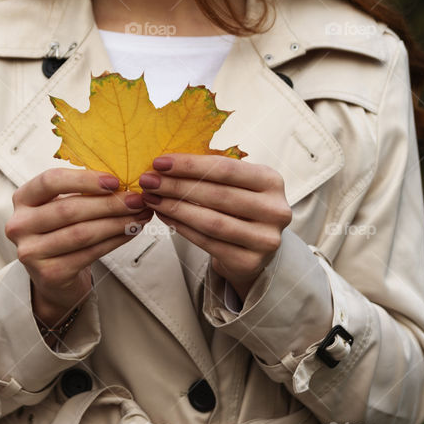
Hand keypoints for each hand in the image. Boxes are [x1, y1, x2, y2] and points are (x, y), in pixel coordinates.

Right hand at [5, 168, 151, 327]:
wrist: (53, 277)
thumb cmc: (61, 232)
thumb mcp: (61, 206)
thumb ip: (82, 192)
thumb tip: (123, 180)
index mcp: (22, 199)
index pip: (50, 181)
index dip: (84, 179)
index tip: (115, 181)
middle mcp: (19, 225)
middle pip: (69, 209)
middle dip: (109, 203)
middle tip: (137, 199)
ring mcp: (31, 252)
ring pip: (81, 233)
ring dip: (117, 223)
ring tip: (139, 216)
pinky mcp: (49, 273)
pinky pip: (89, 253)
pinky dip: (115, 241)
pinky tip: (130, 232)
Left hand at [138, 154, 292, 299]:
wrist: (256, 247)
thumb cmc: (239, 206)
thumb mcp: (236, 184)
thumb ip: (211, 172)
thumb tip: (164, 163)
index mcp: (272, 180)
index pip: (226, 169)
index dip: (190, 165)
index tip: (159, 162)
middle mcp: (275, 209)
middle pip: (217, 195)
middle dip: (177, 186)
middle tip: (148, 181)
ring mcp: (265, 239)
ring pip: (211, 221)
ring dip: (176, 208)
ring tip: (152, 199)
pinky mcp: (250, 262)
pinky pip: (208, 242)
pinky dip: (182, 228)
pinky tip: (165, 217)